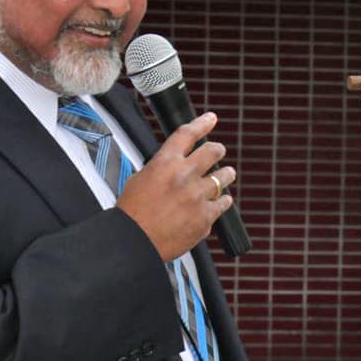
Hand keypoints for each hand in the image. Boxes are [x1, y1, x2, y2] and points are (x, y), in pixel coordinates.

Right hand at [116, 113, 235, 260]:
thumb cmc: (133, 214)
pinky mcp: (205, 217)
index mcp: (165, 163)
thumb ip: (161, 168)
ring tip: (228, 174)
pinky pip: (222, 204)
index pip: (188, 134)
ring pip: (222, 178)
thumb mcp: (140, 179)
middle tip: (219, 150)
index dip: (202, 124)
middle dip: (217, 149)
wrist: (135, 242)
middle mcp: (184, 175)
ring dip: (226, 175)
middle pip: (212, 151)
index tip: (212, 119)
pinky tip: (224, 201)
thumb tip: (174, 165)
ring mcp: (197, 196)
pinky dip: (223, 201)